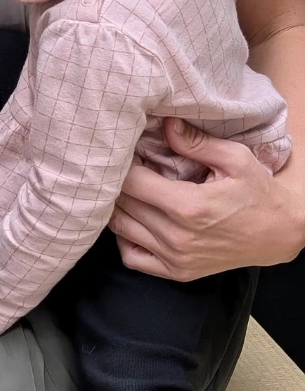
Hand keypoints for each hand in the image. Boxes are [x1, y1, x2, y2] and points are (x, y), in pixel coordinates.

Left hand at [110, 117, 304, 279]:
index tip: (128, 151)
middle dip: (117, 180)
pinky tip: (134, 218)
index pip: (131, 182)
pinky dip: (124, 237)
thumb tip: (166, 125)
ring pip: (120, 227)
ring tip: (128, 187)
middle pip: (122, 202)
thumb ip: (196, 142)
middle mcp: (178, 237)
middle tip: (123, 165)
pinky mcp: (178, 272)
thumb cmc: (258, 193)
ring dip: (116, 204)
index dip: (123, 162)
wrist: (280, 234)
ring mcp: (176, 258)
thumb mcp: (236, 159)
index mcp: (189, 207)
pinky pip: (132, 257)